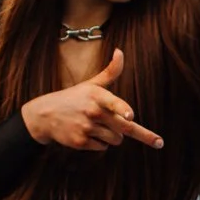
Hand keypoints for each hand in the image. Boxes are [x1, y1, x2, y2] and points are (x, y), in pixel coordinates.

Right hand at [22, 51, 163, 153]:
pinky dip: (100, 143)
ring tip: (100, 127)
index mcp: (97, 95)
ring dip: (114, 136)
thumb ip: (110, 71)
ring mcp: (86, 127)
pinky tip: (89, 134)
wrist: (45, 115)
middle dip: (139, 133)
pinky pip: (103, 147)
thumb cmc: (73, 98)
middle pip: (124, 128)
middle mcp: (92, 111)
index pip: (113, 102)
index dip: (122, 109)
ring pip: (116, 139)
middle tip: (154, 140)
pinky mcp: (81, 142)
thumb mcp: (90, 84)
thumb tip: (120, 51)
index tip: (129, 116)